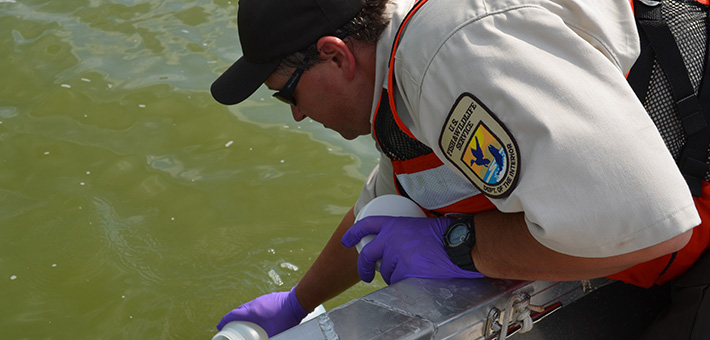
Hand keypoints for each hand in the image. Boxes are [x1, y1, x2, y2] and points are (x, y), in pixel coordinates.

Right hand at [216, 285, 308, 336]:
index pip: (233, 315)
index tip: (220, 326)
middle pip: (238, 310)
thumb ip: (267, 339)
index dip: (224, 321)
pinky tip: (257, 317)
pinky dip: (252, 311)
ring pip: (247, 306)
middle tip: (230, 327)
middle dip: (232, 318)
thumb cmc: (287, 318)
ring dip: (243, 314)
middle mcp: (254, 303)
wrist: (299, 301)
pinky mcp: (268, 298)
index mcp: (252, 311)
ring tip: (243, 323)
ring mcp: (261, 299)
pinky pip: (255, 304)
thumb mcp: (274, 333)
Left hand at [341, 216, 484, 283]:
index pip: (367, 224)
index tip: (347, 239)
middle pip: (367, 255)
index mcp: (394, 224)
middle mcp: (391, 238)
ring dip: (394, 274)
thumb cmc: (445, 235)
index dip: (354, 232)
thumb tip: (391, 248)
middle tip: (365, 275)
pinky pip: (397, 281)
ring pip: (386, 271)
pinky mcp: (406, 270)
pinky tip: (416, 277)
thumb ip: (401, 235)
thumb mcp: (418, 226)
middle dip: (363, 268)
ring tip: (412, 269)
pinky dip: (404, 282)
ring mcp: (397, 255)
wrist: (460, 244)